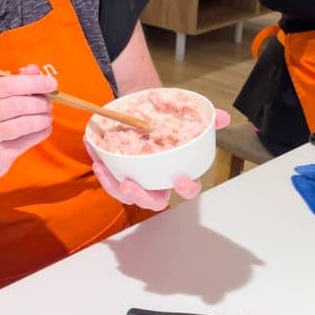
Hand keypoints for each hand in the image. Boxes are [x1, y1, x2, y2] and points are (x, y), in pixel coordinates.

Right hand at [0, 64, 54, 184]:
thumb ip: (13, 86)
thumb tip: (34, 69)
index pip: (5, 85)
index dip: (31, 83)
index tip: (51, 83)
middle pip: (15, 105)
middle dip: (39, 103)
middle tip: (49, 105)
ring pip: (20, 124)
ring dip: (40, 120)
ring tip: (47, 118)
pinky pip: (23, 142)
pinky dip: (39, 134)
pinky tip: (44, 130)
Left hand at [89, 108, 231, 210]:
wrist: (145, 113)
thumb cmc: (167, 123)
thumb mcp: (185, 118)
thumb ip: (204, 120)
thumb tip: (222, 117)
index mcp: (177, 173)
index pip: (187, 190)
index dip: (186, 189)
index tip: (181, 181)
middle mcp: (157, 181)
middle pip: (152, 201)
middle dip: (140, 197)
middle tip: (129, 185)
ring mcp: (136, 179)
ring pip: (124, 194)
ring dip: (111, 184)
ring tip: (101, 167)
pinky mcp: (117, 172)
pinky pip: (107, 176)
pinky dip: (99, 164)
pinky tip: (92, 150)